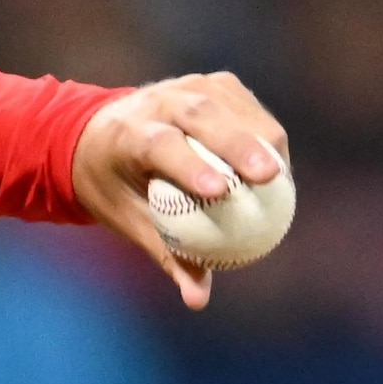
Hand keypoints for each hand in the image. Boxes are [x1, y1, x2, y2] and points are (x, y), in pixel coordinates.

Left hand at [73, 74, 290, 310]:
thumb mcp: (127, 220)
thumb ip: (166, 253)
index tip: (218, 192)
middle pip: (202, 114)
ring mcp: (186, 85)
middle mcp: (156, 100)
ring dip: (260, 135)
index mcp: (126, 132)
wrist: (100, 132)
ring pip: (229, 102)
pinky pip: (245, 104)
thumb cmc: (115, 186)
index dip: (189, 164)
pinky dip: (264, 131)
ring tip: (282, 176)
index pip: (160, 142)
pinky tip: (278, 164)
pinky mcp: (213, 83)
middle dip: (240, 143)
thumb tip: (199, 300)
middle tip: (271, 178)